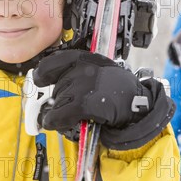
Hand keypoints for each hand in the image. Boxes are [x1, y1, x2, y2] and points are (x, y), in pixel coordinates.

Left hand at [33, 50, 174, 149]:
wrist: (140, 106)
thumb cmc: (120, 91)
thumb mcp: (99, 71)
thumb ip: (76, 73)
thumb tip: (50, 85)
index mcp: (86, 58)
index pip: (51, 63)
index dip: (42, 74)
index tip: (40, 81)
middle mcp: (83, 68)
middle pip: (53, 88)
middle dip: (56, 100)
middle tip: (68, 107)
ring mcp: (83, 84)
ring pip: (55, 103)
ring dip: (59, 113)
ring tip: (75, 115)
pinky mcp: (84, 103)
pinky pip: (58, 115)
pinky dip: (55, 122)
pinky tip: (59, 123)